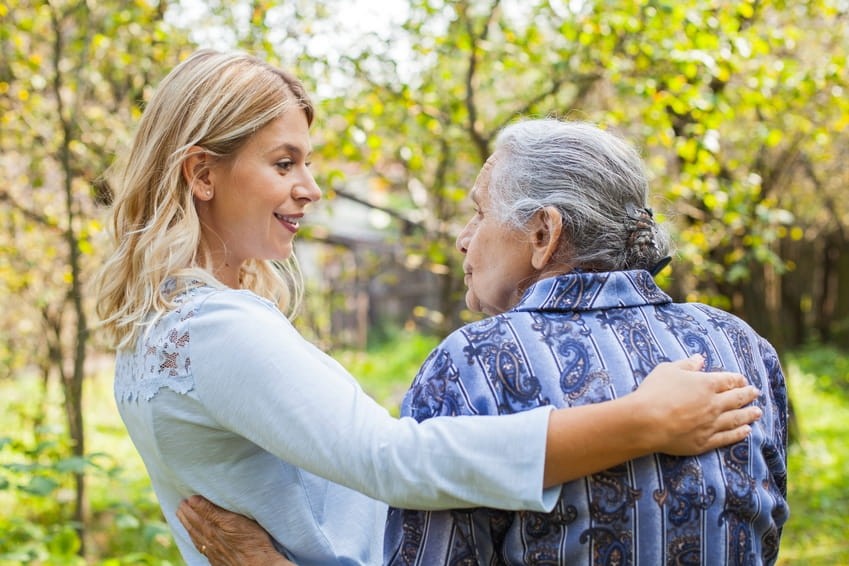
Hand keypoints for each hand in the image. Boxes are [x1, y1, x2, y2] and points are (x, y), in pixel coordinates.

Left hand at [176, 495, 294, 565]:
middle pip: (194, 525)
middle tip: (180, 505)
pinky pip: (200, 547)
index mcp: (212, 528)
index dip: (193, 505)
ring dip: (188, 525)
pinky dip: (194, 539)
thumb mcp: (233, 520)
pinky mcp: (217, 559)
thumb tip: (193, 500)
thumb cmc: (251, 542)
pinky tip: (195, 538)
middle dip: (186, 514)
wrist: (258, 565)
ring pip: (196, 536)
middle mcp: (209, 540)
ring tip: (182, 517)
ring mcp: (213, 551)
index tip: (188, 496)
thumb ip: (211, 511)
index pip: (199, 513)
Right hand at [632, 354, 761, 454]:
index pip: (728, 380)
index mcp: (706, 384)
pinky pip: (727, 437)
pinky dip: (739, 434)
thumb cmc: (654, 392)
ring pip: (736, 419)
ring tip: (758, 412)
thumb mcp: (668, 370)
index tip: (743, 379)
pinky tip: (747, 431)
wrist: (647, 422)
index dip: (737, 379)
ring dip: (749, 414)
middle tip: (755, 393)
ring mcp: (711, 424)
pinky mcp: (705, 442)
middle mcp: (714, 404)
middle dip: (748, 394)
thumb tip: (699, 359)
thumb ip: (686, 364)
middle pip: (736, 399)